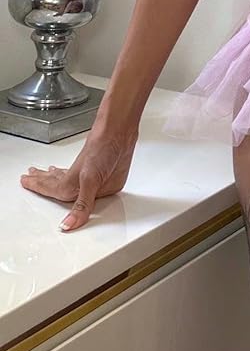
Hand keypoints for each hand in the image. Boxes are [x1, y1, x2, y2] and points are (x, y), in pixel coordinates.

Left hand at [19, 117, 138, 230]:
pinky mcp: (98, 162)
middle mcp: (95, 184)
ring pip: (67, 179)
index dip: (42, 188)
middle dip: (42, 184)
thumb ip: (82, 205)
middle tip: (27, 179)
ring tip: (36, 173)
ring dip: (50, 177)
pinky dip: (61, 171)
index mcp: (95, 191)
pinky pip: (73, 172)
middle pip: (62, 188)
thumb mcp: (92, 179)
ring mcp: (96, 173)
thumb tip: (70, 225)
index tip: (27, 183)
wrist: (120, 125)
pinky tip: (57, 168)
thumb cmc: (110, 147)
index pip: (62, 195)